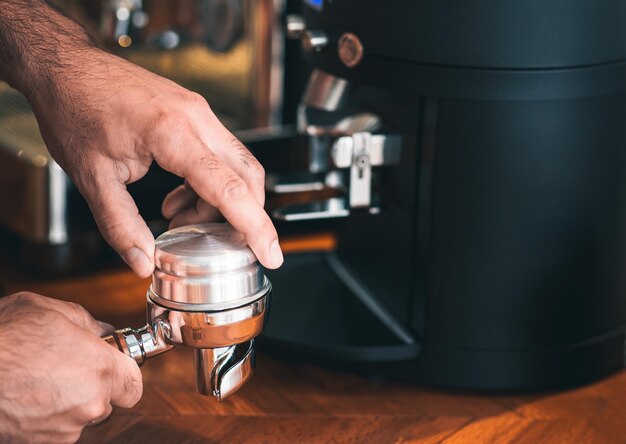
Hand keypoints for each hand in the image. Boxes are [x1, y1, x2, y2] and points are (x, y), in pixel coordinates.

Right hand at [0, 292, 141, 442]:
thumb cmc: (3, 336)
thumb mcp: (49, 310)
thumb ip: (88, 322)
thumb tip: (103, 330)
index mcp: (101, 369)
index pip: (134, 383)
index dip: (123, 372)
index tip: (110, 363)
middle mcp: (89, 403)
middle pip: (107, 400)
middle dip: (93, 385)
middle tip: (67, 366)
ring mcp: (64, 429)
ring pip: (79, 415)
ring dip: (68, 401)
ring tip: (38, 379)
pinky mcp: (39, 443)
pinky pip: (55, 428)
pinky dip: (46, 415)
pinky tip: (26, 395)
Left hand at [29, 50, 281, 276]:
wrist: (67, 67)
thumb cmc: (75, 110)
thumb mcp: (92, 177)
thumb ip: (121, 225)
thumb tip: (143, 261)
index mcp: (174, 133)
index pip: (230, 189)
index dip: (255, 227)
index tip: (271, 253)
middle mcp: (196, 118)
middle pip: (247, 176)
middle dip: (247, 217)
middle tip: (232, 248)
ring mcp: (198, 112)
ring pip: (236, 165)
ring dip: (222, 201)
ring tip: (182, 221)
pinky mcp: (193, 113)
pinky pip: (218, 154)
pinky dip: (209, 184)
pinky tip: (179, 198)